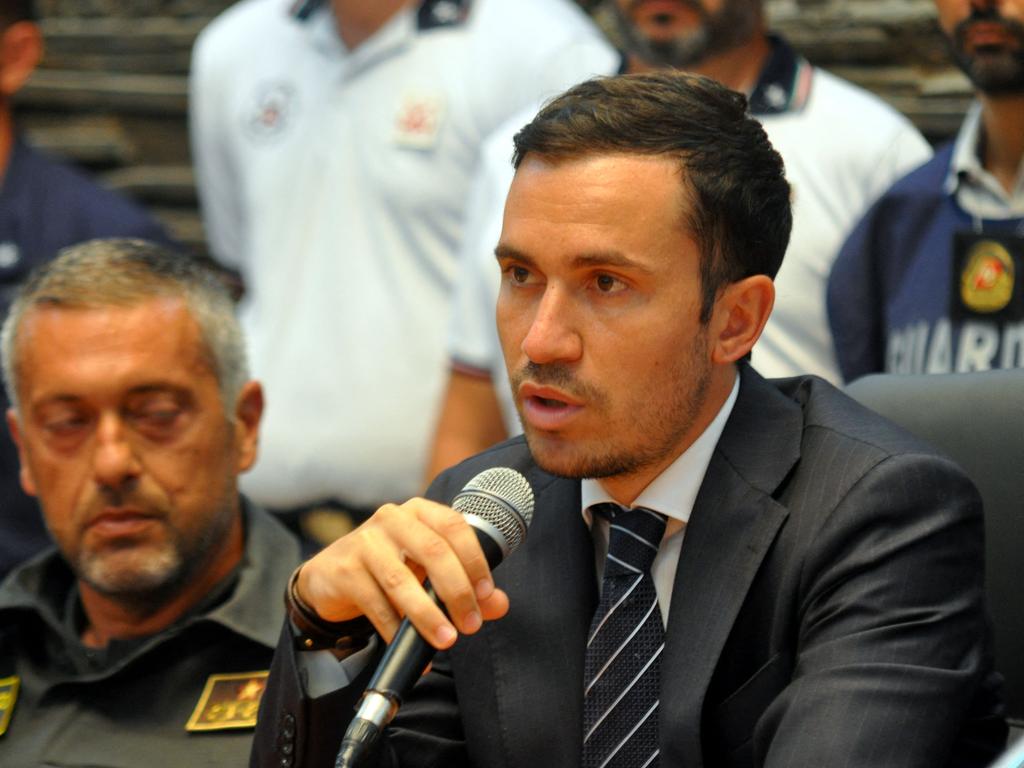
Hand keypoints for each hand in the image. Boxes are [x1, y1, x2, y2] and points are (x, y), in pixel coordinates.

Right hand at [295, 497, 510, 648]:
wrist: (330, 576)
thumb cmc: (389, 569)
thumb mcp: (427, 572)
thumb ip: (466, 585)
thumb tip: (499, 605)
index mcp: (419, 511)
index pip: (454, 526)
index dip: (475, 560)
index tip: (486, 595)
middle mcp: (392, 518)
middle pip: (433, 551)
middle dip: (457, 592)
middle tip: (470, 625)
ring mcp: (364, 541)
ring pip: (402, 580)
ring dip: (428, 615)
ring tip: (446, 640)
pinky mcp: (343, 569)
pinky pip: (375, 604)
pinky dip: (395, 630)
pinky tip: (407, 646)